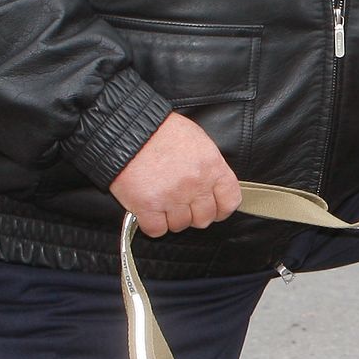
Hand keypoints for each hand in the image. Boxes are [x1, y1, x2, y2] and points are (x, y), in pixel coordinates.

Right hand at [109, 113, 242, 237]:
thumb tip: (212, 185)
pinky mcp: (148, 206)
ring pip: (180, 225)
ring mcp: (172, 197)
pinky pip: (156, 230)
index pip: (230, 200)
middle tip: (181, 203)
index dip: (221, 208)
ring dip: (171, 218)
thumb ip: (208, 165)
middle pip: (204, 218)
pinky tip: (149, 211)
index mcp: (211, 166)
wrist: (128, 129)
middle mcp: (195, 184)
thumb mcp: (197, 140)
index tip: (214, 208)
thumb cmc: (160, 130)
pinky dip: (152, 224)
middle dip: (193, 214)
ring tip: (162, 202)